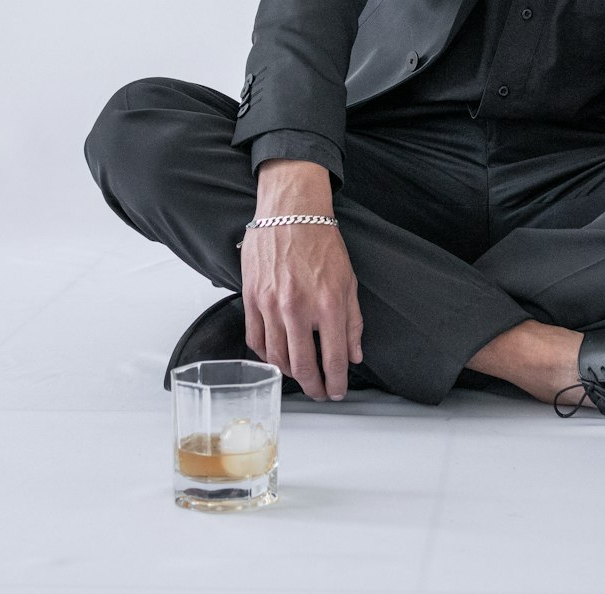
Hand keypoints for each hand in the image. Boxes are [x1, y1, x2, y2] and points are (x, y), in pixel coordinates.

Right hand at [241, 160, 362, 399]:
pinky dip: (266, 356)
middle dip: (313, 386)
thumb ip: (352, 322)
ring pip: (276, 358)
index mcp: (328, 304)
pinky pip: (255, 340)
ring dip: (290, 375)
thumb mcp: (348, 280)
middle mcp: (298, 309)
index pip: (333, 358)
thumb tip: (354, 355)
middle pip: (302, 366)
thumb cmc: (322, 242)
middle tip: (319, 391)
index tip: (337, 391)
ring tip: (301, 376)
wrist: (291, 212)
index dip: (336, 381)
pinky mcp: (251, 298)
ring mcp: (270, 305)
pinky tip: (277, 357)